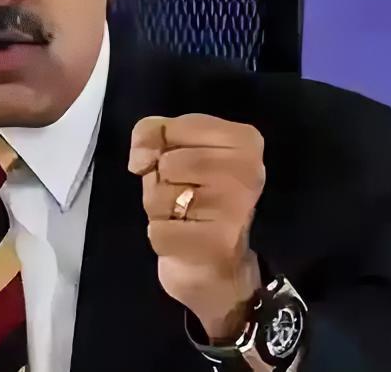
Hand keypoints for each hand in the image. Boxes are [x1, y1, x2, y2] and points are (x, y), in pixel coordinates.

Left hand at [129, 114, 264, 340]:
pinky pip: (158, 230)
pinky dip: (162, 236)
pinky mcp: (218, 242)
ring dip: (160, 209)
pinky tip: (185, 239)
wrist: (215, 264)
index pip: (171, 127)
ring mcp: (235, 206)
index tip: (181, 166)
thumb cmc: (194, 195)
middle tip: (185, 196)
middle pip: (166, 162)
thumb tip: (142, 159)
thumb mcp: (172, 150)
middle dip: (161, 182)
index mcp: (243, 140)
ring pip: (160, 194)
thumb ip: (153, 133)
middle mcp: (248, 169)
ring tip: (185, 217)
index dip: (160, 146)